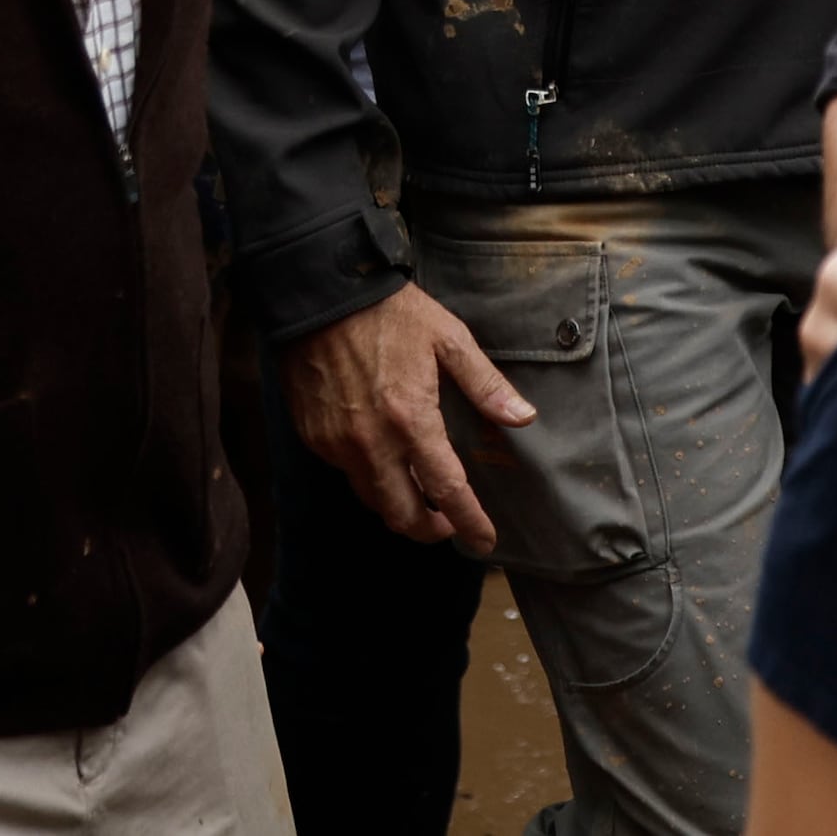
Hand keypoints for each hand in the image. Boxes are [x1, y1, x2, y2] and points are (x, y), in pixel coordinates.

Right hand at [281, 286, 529, 550]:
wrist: (322, 294)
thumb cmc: (391, 312)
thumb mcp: (448, 338)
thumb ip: (485, 385)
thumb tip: (523, 418)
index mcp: (411, 419)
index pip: (446, 490)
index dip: (469, 522)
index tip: (484, 541)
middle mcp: (372, 443)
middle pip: (402, 515)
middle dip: (430, 530)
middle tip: (449, 522)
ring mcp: (337, 444)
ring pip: (371, 500)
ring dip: (398, 507)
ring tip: (418, 493)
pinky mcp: (313, 437)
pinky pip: (345, 474)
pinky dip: (369, 478)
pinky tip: (383, 459)